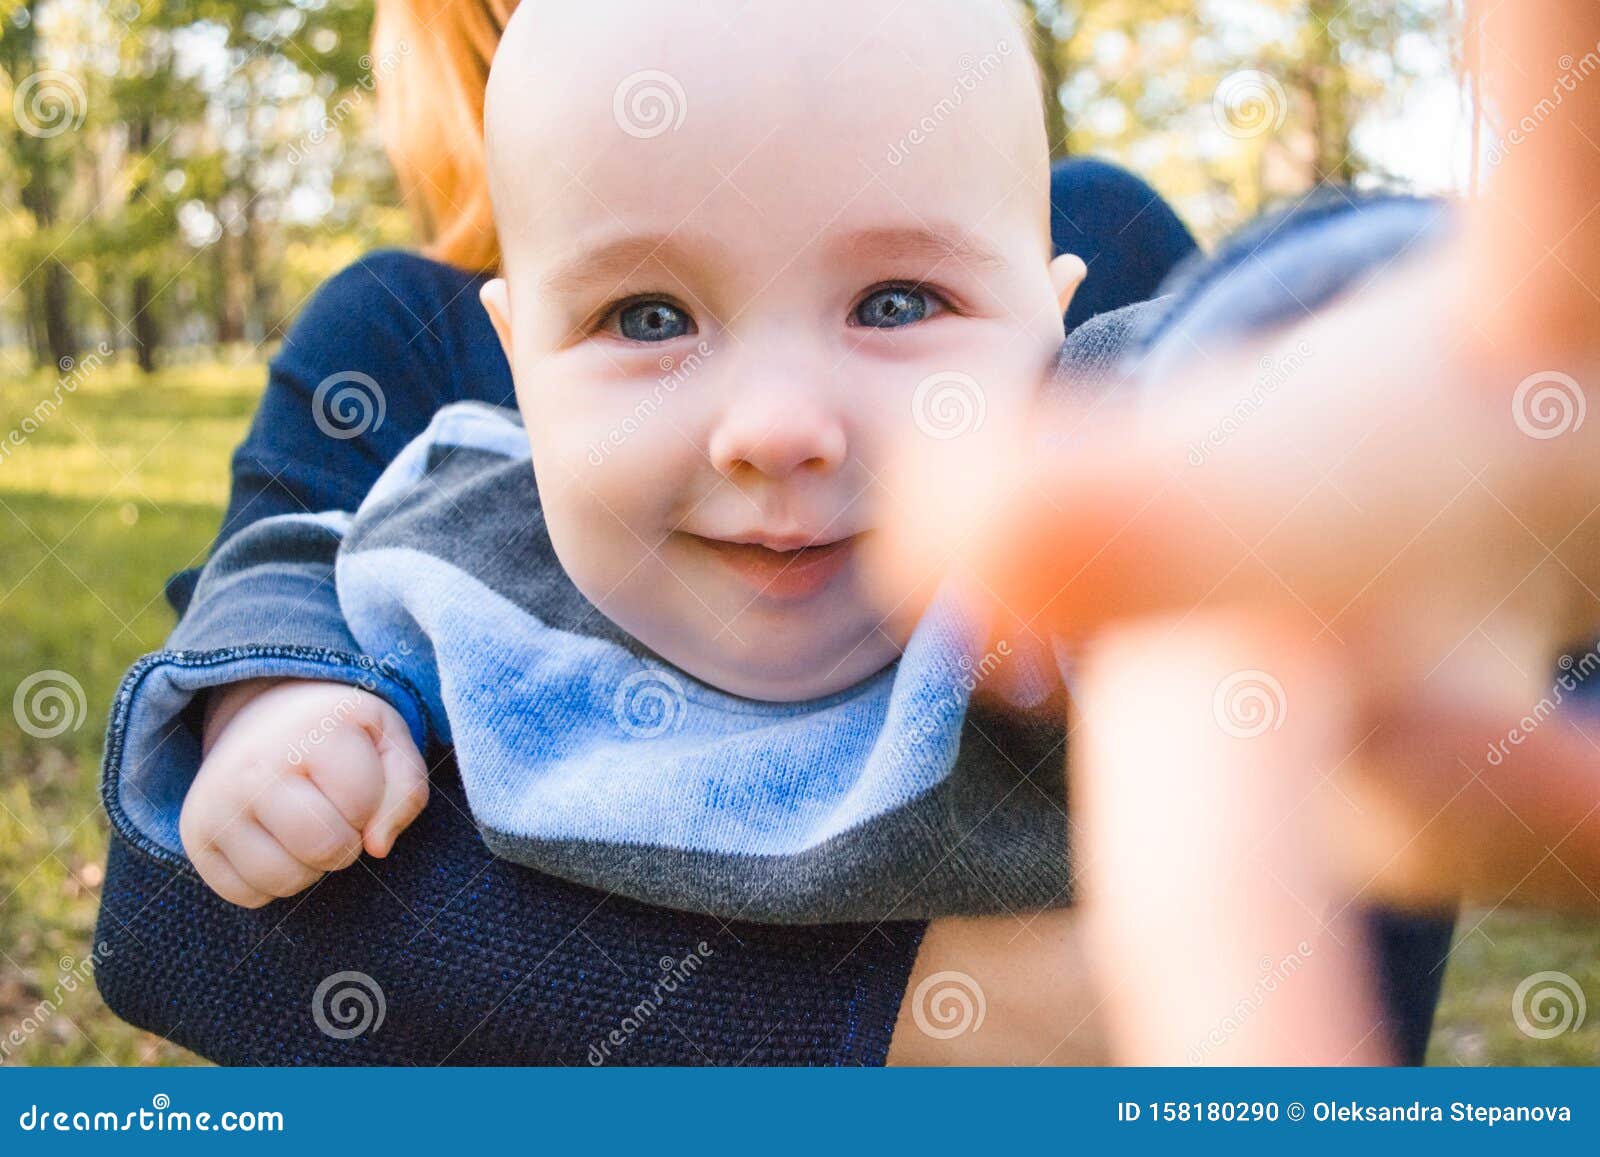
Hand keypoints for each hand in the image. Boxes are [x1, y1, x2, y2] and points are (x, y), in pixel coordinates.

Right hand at [179, 678, 429, 907]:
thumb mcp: (388, 741)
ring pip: (285, 880)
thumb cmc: (339, 735)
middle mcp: (253, 766)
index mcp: (308, 732)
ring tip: (305, 826)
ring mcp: (216, 803)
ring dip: (311, 867)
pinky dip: (273, 883)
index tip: (355, 781)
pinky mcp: (194, 836)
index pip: (361, 804)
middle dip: (345, 842)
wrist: (264, 714)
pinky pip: (248, 896)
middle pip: (324, 848)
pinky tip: (275, 842)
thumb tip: (377, 848)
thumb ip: (407, 791)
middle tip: (333, 814)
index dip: (370, 805)